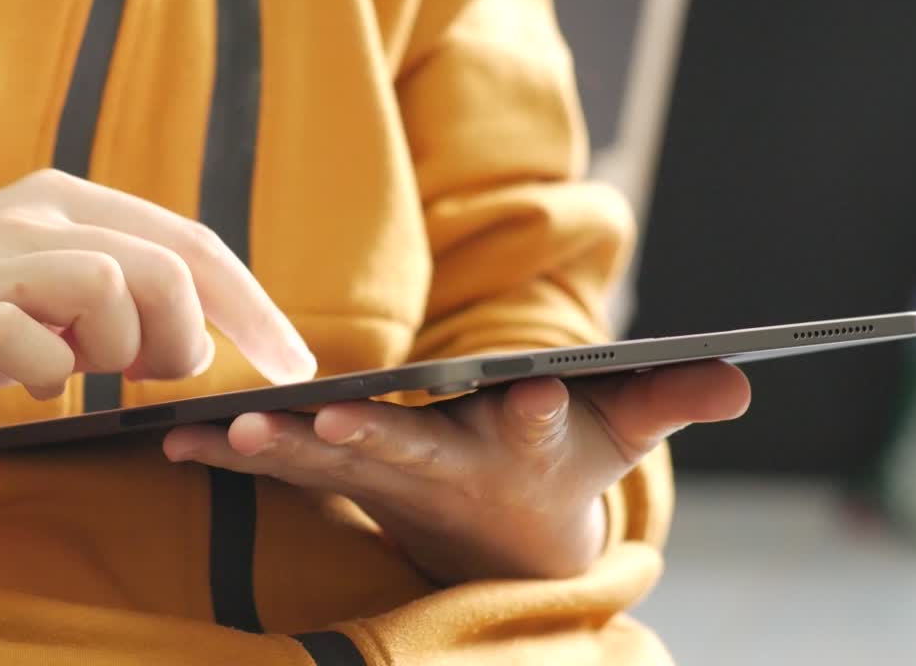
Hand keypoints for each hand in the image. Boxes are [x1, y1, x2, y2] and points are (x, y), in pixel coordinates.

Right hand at [0, 169, 314, 467]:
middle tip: (156, 377)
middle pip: (170, 269)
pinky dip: (51, 377)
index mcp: (66, 201)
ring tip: (77, 368)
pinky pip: (42, 346)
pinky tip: (26, 381)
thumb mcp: (44, 288)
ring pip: (116, 291)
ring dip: (118, 353)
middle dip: (186, 339)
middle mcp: (36, 215)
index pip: (194, 243)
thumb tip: (200, 342)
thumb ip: (120, 292)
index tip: (294, 363)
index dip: (254, 307)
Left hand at [163, 360, 749, 583]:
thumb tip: (743, 376)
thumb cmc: (558, 467)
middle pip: (413, 451)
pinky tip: (172, 442)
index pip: (540, 427)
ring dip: (276, 451)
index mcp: (520, 451)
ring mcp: (384, 479)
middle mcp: (446, 470)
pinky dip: (228, 456)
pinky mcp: (339, 477)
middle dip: (376, 439)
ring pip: (328, 463)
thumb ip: (668, 398)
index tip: (537, 393)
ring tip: (223, 433)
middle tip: (333, 423)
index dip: (542, 411)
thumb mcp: (618, 435)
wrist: (498, 539)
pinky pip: (279, 467)